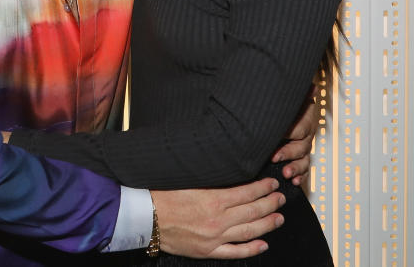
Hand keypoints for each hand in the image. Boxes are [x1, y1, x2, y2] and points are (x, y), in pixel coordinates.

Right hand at [152, 178, 284, 257]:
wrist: (145, 217)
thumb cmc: (161, 194)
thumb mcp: (187, 180)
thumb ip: (209, 179)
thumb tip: (228, 172)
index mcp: (212, 199)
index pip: (247, 192)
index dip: (263, 187)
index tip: (272, 183)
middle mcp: (218, 219)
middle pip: (253, 211)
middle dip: (270, 203)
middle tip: (280, 197)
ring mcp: (215, 237)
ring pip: (250, 231)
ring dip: (267, 224)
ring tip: (278, 217)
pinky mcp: (208, 250)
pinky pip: (236, 251)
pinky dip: (252, 248)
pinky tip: (263, 244)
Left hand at [271, 84, 318, 184]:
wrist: (283, 105)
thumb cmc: (281, 101)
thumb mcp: (284, 97)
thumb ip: (293, 94)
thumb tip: (312, 87)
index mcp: (304, 118)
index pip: (300, 128)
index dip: (289, 133)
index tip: (277, 136)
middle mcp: (306, 132)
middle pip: (302, 145)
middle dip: (289, 153)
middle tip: (275, 157)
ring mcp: (304, 145)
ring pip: (304, 158)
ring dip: (296, 167)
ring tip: (286, 174)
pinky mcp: (299, 155)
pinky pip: (304, 167)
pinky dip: (301, 175)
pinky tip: (295, 181)